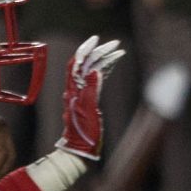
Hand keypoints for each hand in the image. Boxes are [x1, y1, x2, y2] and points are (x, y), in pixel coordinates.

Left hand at [58, 35, 126, 159]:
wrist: (79, 151)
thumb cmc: (83, 135)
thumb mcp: (88, 112)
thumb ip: (91, 90)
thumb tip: (94, 71)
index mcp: (73, 90)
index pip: (77, 63)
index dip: (86, 49)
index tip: (97, 39)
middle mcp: (76, 90)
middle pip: (86, 65)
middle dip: (99, 52)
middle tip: (115, 44)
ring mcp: (81, 95)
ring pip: (91, 71)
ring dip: (103, 60)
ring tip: (117, 52)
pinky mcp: (88, 101)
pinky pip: (96, 80)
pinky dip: (104, 71)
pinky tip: (112, 66)